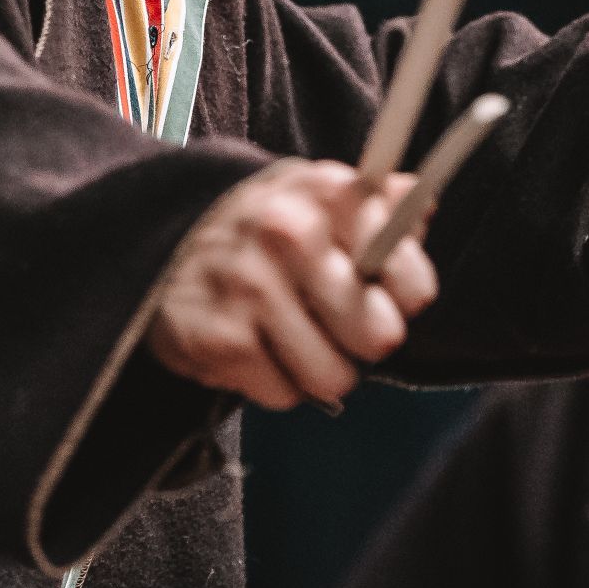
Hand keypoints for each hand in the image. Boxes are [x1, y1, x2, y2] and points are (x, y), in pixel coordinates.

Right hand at [147, 160, 438, 409]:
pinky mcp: (220, 339)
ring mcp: (250, 286)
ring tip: (292, 334)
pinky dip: (275, 381)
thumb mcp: (321, 196)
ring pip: (334, 376)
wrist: (164, 240)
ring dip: (318, 367)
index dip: (403, 297)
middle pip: (379, 336)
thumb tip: (424, 202)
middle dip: (363, 339)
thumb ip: (382, 203)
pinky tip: (256, 345)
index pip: (412, 279)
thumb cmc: (267, 227)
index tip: (383, 293)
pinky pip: (285, 395)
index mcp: (329, 192)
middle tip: (337, 322)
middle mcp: (289, 232)